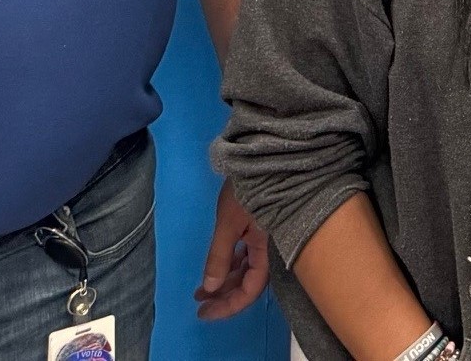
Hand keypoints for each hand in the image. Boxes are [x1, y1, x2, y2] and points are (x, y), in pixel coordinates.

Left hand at [193, 180, 270, 319]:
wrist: (264, 157)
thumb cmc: (248, 190)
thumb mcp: (227, 224)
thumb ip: (219, 257)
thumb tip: (210, 288)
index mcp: (266, 250)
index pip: (250, 290)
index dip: (228, 306)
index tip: (204, 313)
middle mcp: (269, 249)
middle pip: (249, 283)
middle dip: (224, 296)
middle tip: (200, 304)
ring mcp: (266, 239)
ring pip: (247, 269)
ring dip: (226, 281)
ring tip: (202, 290)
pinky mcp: (261, 229)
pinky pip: (248, 256)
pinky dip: (232, 264)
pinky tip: (219, 267)